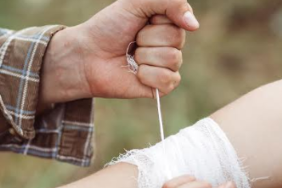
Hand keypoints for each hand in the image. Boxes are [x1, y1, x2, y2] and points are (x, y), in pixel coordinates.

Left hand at [39, 0, 198, 104]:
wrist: (87, 56)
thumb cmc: (108, 27)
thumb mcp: (136, 3)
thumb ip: (169, 3)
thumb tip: (194, 25)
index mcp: (166, 23)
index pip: (180, 20)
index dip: (156, 21)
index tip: (140, 21)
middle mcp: (169, 44)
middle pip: (177, 40)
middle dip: (149, 38)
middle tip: (132, 40)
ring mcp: (166, 66)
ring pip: (173, 59)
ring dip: (145, 56)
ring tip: (131, 56)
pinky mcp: (161, 86)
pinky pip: (169, 80)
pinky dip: (149, 76)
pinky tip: (136, 73)